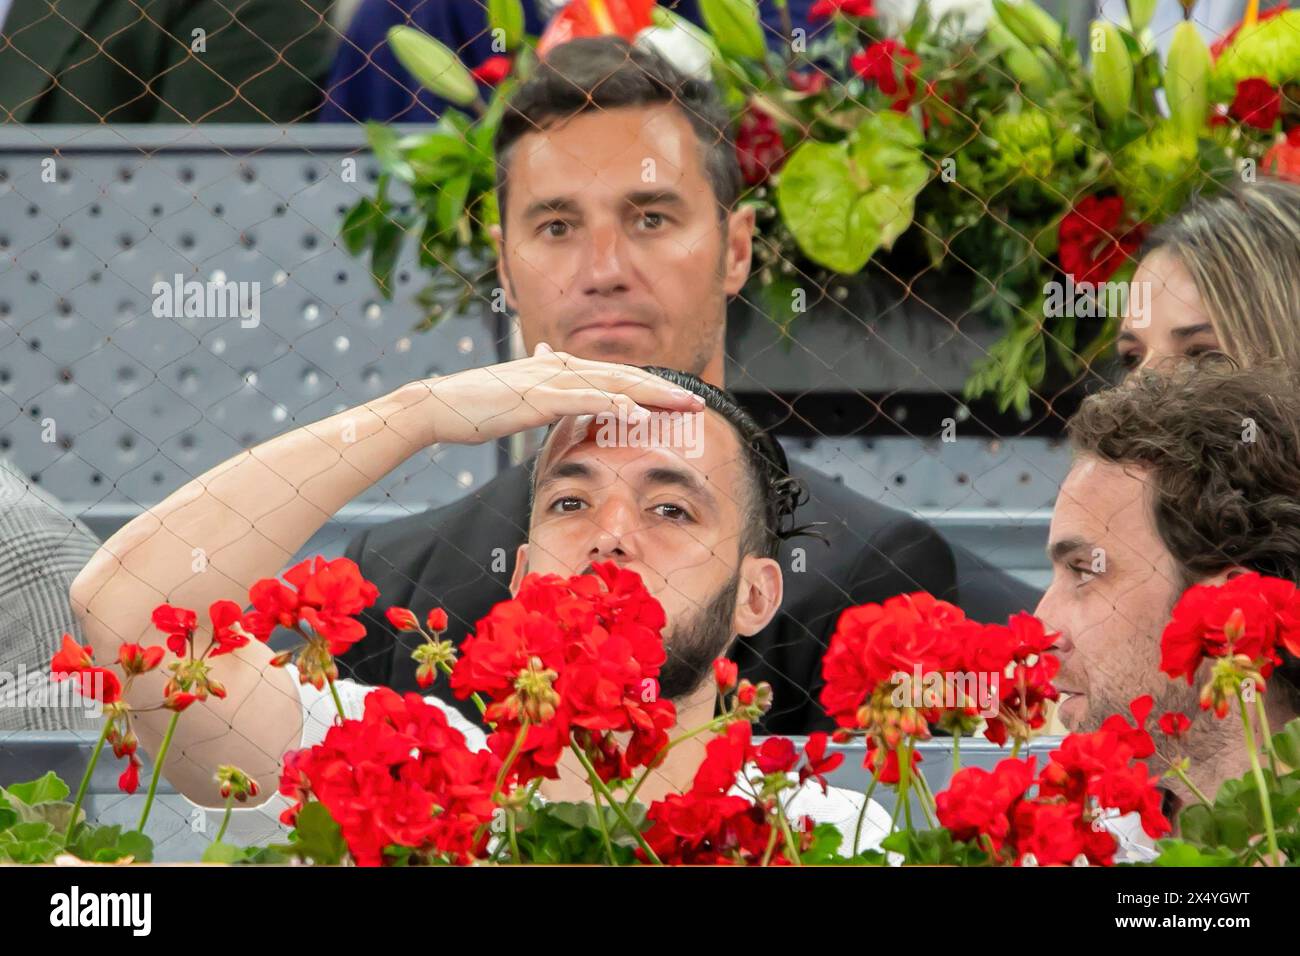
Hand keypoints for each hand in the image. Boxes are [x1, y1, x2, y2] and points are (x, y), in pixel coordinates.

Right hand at [415, 344, 706, 445]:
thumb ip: (536, 375)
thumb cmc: (475, 403)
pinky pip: (584, 400)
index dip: (648, 387)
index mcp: (558, 369)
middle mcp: (559, 368)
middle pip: (623, 376)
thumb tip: (546, 355)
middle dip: (663, 390)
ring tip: (684, 406)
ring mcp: (550, 381)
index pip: (613, 377)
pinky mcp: (537, 398)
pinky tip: (637, 414)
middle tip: (697, 404)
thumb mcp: (513, 388)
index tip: (678, 401)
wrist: (439, 405)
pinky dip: (614, 404)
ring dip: (652, 394)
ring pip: (613, 383)